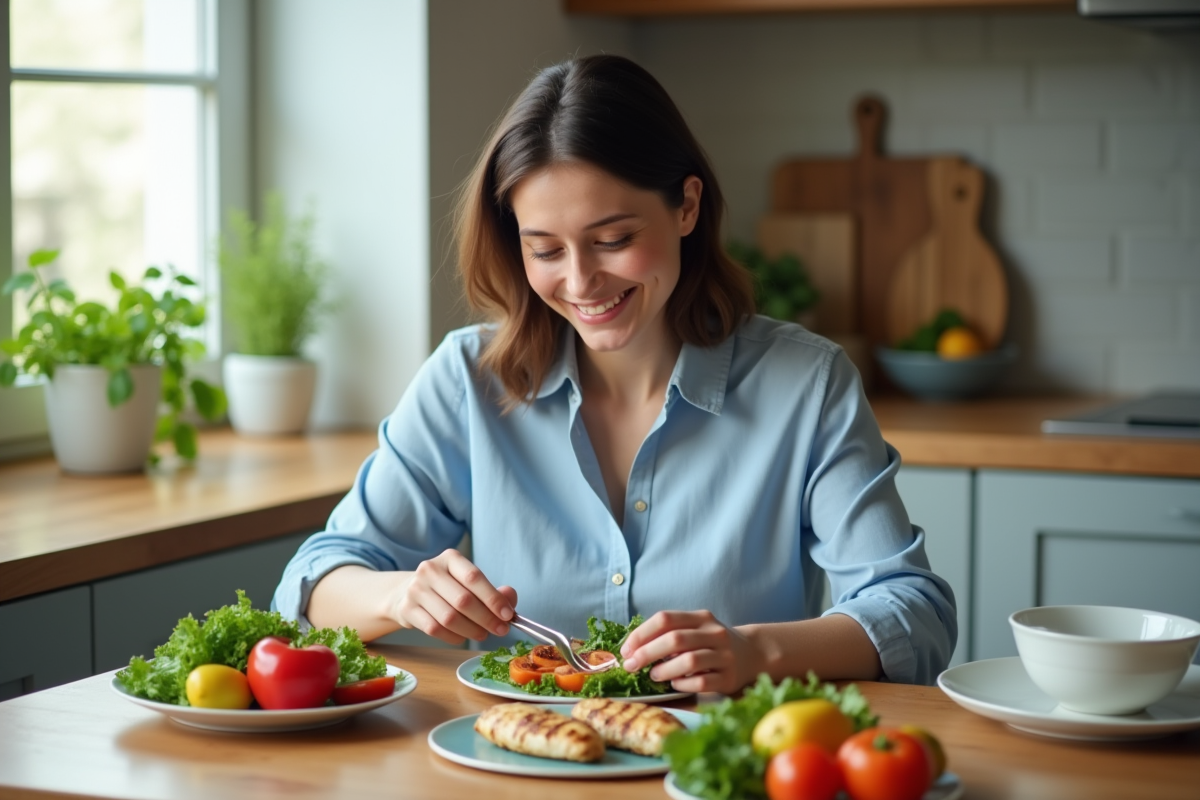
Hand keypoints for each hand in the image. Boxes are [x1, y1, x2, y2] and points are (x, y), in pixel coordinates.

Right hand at [389, 549, 516, 645]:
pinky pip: (435, 629)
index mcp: (450, 558)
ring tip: (483, 634)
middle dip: (486, 619)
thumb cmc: (446, 587)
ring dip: (472, 630)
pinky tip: (462, 637)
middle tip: (501, 630)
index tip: (508, 615)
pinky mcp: (407, 610)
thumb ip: (493, 590)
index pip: (473, 577)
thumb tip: (509, 599)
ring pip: (449, 618)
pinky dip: (454, 637)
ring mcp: (416, 590)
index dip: (493, 598)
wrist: (406, 592)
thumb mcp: (468, 582)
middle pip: (463, 600)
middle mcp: (430, 570)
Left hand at [618, 610, 766, 694]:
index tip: (626, 650)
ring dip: (664, 670)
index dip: (641, 634)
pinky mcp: (729, 677)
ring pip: (689, 661)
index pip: (665, 619)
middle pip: (674, 639)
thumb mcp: (695, 630)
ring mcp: (724, 655)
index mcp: (700, 617)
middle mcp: (714, 633)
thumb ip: (668, 634)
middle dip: (647, 653)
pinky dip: (683, 684)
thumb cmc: (711, 644)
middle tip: (631, 666)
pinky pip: (701, 682)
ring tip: (653, 676)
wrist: (752, 654)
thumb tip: (631, 649)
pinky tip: (675, 684)